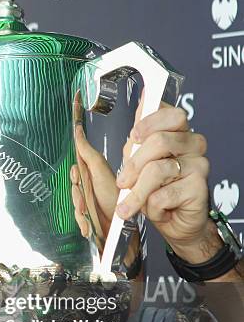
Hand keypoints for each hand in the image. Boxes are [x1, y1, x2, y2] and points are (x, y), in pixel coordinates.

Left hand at [71, 92, 216, 263]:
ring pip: (157, 170)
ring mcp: (199, 165)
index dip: (149, 122)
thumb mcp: (138, 163)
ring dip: (137, 193)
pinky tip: (157, 210)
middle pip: (159, 142)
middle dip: (133, 165)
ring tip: (129, 206)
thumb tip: (143, 99)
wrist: (174, 223)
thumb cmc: (156, 191)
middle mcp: (193, 145)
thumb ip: (138, 137)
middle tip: (122, 183)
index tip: (134, 136)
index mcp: (178, 133)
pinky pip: (163, 195)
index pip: (171, 114)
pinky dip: (151, 207)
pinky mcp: (199, 188)